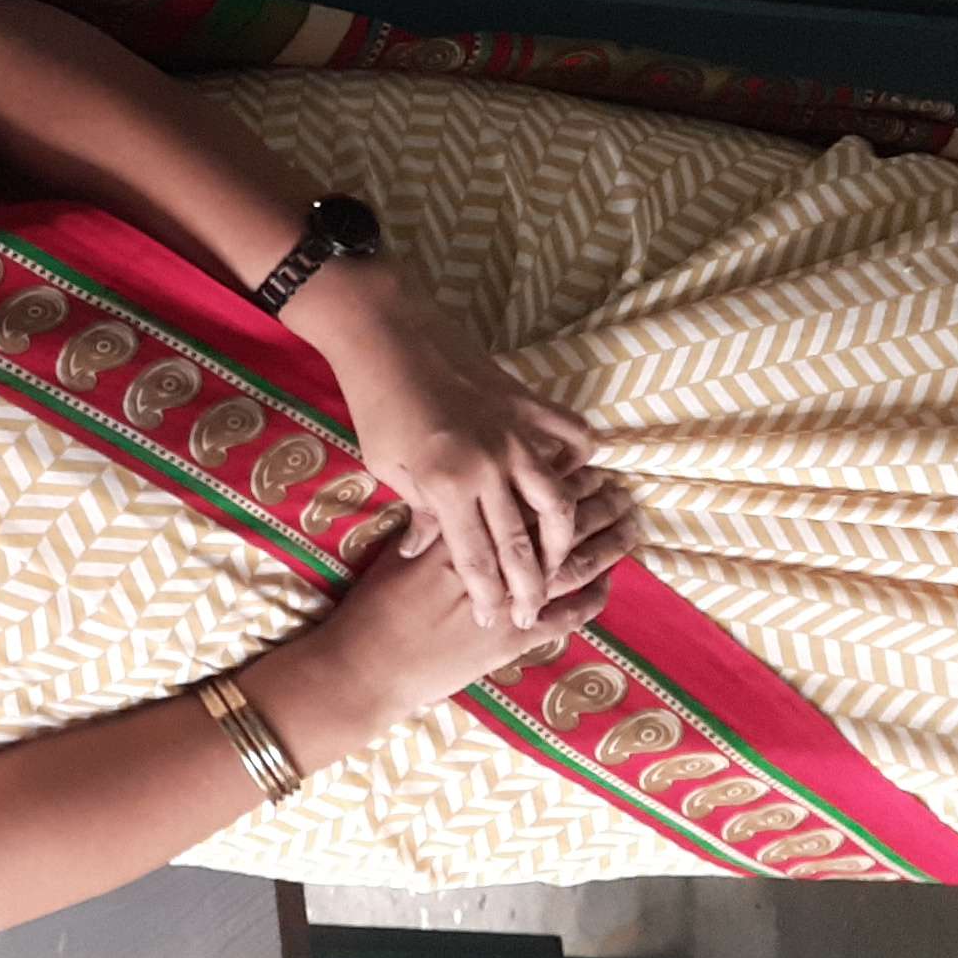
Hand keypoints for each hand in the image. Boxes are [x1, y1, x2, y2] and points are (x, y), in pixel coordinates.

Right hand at [282, 477, 635, 748]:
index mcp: (462, 534)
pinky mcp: (514, 641)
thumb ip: (427, 523)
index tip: (583, 466)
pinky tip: (611, 581)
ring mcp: (507, 603)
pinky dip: (593, 599)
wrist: (371, 666)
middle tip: (618, 488)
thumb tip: (450, 494)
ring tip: (628, 524)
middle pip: (557, 527)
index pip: (522, 499)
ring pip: (573, 568)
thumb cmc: (375, 606)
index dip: (558, 481)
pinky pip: (568, 617)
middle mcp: (492, 564)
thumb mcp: (397, 551)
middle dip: (593, 505)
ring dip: (605, 544)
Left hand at [290, 262, 598, 626]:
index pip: (476, 558)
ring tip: (560, 561)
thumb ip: (418, 509)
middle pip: (522, 542)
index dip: (489, 595)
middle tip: (533, 613)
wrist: (387, 335)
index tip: (497, 622)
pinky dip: (580, 459)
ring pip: (558, 499)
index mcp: (448, 485)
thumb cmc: (376, 403)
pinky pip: (570, 435)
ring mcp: (515, 433)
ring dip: (563, 537)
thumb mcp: (386, 465)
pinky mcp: (528, 404)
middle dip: (530, 586)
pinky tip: (578, 478)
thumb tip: (424, 550)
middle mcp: (489, 465)